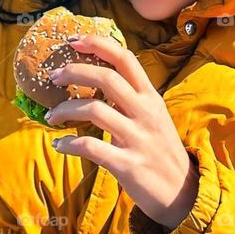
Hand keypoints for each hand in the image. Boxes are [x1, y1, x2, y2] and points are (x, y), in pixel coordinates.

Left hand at [43, 33, 199, 229]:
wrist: (182, 193)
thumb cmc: (160, 151)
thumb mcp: (153, 116)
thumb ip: (131, 97)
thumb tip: (97, 77)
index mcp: (150, 97)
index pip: (125, 59)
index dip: (98, 44)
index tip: (74, 40)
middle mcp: (145, 113)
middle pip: (107, 78)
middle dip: (75, 72)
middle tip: (54, 77)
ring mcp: (138, 138)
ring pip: (94, 110)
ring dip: (65, 110)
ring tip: (52, 117)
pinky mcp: (128, 164)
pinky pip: (90, 147)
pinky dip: (69, 143)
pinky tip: (60, 144)